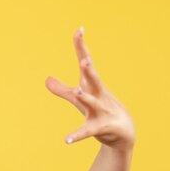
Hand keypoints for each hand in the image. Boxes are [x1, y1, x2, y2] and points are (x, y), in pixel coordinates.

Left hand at [45, 27, 135, 151]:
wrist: (123, 133)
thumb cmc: (101, 111)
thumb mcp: (79, 100)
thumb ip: (62, 89)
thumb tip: (46, 79)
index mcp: (92, 86)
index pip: (86, 64)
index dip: (82, 48)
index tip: (79, 30)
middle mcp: (97, 95)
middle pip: (93, 79)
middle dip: (89, 69)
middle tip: (84, 59)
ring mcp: (100, 111)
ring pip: (92, 103)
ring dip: (86, 98)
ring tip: (78, 93)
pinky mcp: (100, 128)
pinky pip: (86, 132)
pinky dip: (76, 136)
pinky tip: (66, 140)